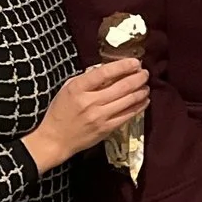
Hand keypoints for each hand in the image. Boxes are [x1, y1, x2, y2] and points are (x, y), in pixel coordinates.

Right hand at [22, 60, 149, 172]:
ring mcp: (100, 117)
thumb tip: (110, 69)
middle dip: (138, 78)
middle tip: (145, 73)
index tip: (135, 62)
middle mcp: (90, 102)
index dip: (123, 66)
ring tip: (146, 86)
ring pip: (128, 101)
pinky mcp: (106, 129)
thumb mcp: (68, 89)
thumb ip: (87, 79)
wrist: (55, 139)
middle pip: (121, 87)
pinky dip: (139, 106)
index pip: (104, 73)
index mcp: (77, 88)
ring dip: (141, 91)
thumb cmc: (60, 111)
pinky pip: (128, 115)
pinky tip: (144, 101)